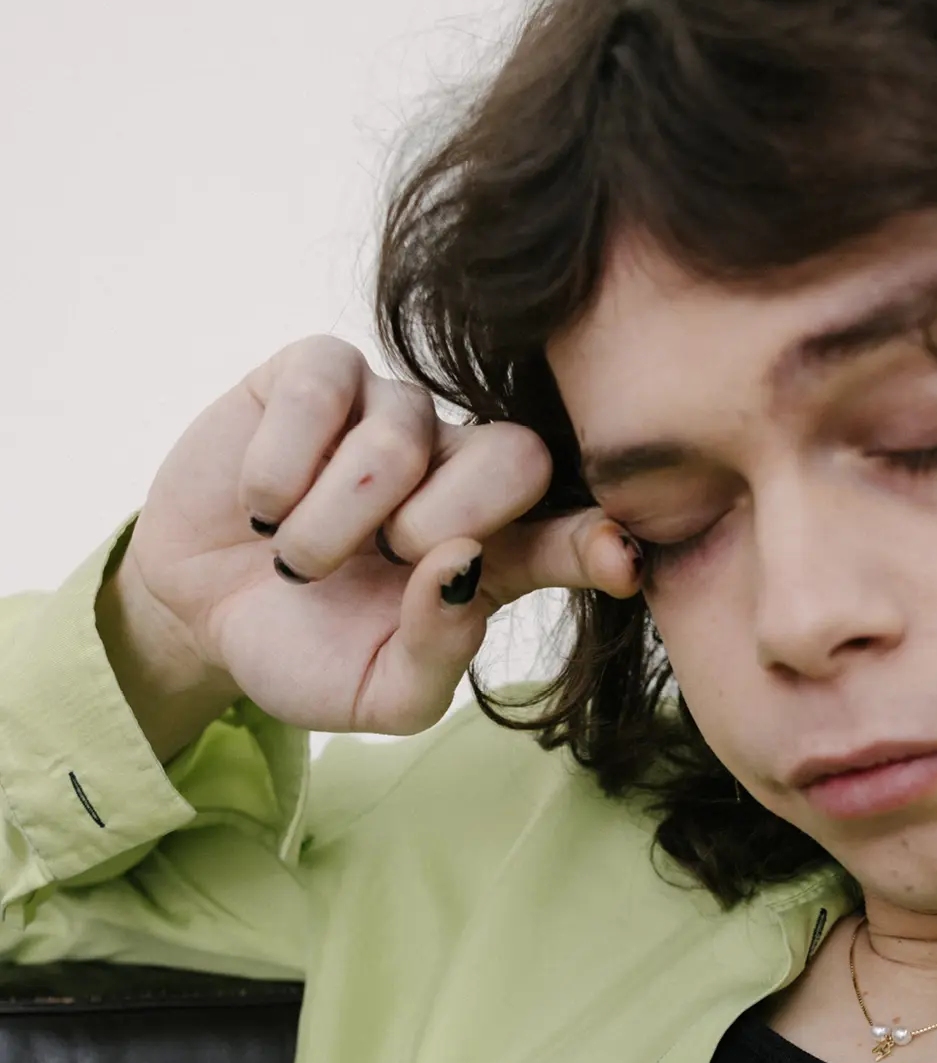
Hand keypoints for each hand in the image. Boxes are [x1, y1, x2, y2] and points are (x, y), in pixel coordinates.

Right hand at [101, 336, 638, 744]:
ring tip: (295, 557)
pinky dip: (281, 466)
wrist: (196, 610)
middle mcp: (460, 469)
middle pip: (514, 459)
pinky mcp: (319, 371)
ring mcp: (392, 412)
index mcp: (497, 551)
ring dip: (334, 520)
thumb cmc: (303, 648)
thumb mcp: (374, 692)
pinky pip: (326, 391)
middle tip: (385, 561)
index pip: (573, 532)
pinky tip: (262, 504)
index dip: (595, 540)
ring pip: (401, 438)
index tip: (615, 561)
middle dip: (446, 521)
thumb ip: (435, 652)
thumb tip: (461, 569)